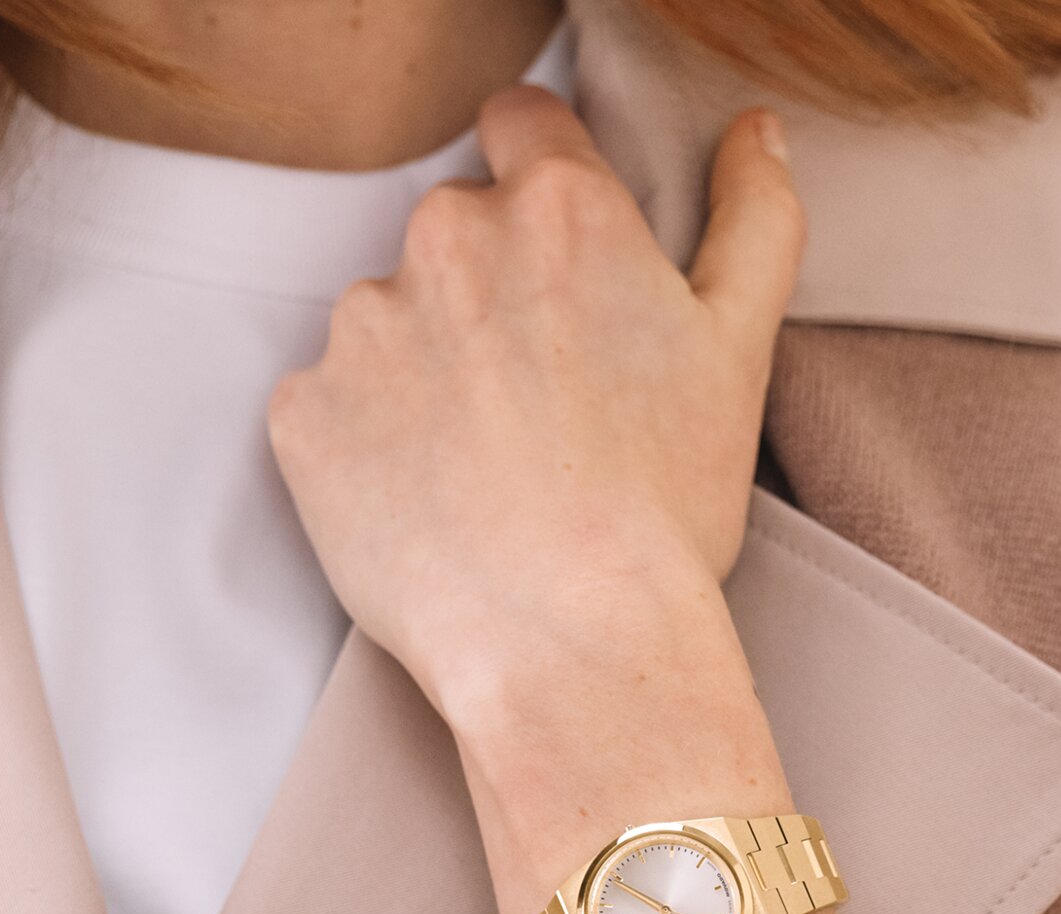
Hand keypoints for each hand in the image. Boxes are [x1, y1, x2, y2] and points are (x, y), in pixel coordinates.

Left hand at [268, 88, 803, 721]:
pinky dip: (363, 442)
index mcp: (558, 209)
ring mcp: (363, 326)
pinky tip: (422, 501)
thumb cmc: (663, 508)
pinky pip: (328, 405)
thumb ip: (754, 220)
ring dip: (420, 368)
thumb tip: (757, 133)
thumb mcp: (739, 352)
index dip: (538, 179)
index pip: (520, 124)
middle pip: (454, 231)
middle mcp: (448, 241)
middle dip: (486, 291)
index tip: (550, 256)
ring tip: (480, 465)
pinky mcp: (303, 410)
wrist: (569, 643)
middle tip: (536, 399)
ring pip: (386, 319)